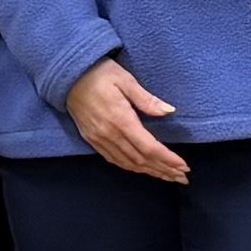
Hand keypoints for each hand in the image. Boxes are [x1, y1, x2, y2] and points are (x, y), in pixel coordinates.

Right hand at [61, 56, 190, 182]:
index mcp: (120, 119)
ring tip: (167, 177)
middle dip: (164, 170)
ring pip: (128, 163)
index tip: (184, 166)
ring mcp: (99, 139)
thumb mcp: (126, 80)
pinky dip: (131, 167)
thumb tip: (169, 111)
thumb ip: (147, 99)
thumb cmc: (99, 73)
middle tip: (182, 178)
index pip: (149, 147)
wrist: (67, 76)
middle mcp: (109, 134)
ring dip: (150, 172)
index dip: (168, 159)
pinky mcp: (92, 140)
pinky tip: (142, 169)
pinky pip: (114, 160)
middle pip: (141, 160)